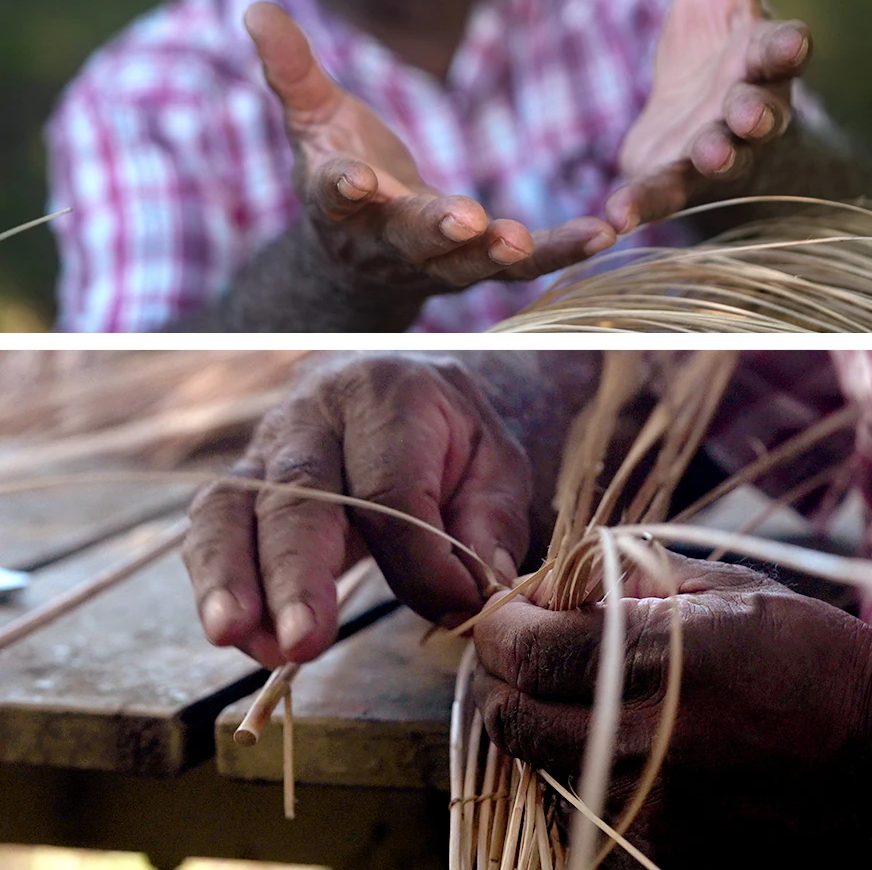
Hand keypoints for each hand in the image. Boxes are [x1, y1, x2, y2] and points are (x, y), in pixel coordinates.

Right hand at [184, 354, 537, 666]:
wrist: (412, 388)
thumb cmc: (457, 435)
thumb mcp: (499, 464)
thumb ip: (490, 526)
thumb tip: (473, 598)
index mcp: (390, 395)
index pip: (390, 488)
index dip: (417, 559)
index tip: (450, 606)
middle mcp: (315, 412)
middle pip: (296, 494)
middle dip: (296, 575)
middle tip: (303, 642)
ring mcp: (266, 444)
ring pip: (229, 506)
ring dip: (229, 578)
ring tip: (234, 637)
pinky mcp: (240, 479)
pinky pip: (212, 528)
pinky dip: (218, 582)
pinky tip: (240, 636)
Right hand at [245, 3, 617, 299]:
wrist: (358, 254)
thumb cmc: (340, 167)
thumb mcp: (313, 118)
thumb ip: (291, 70)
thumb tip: (255, 9)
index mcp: (338, 203)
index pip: (333, 196)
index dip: (342, 187)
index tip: (353, 179)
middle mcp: (385, 242)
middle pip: (410, 239)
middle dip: (436, 229)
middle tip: (467, 219)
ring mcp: (435, 263)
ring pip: (472, 265)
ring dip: (507, 253)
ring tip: (537, 237)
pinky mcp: (480, 268)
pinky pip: (523, 268)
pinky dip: (561, 252)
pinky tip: (601, 235)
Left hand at [474, 552, 871, 865]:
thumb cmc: (828, 669)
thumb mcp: (746, 594)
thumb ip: (641, 583)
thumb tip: (559, 586)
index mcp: (676, 661)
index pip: (533, 651)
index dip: (501, 628)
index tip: (505, 616)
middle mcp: (654, 741)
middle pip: (515, 721)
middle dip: (503, 682)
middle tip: (522, 659)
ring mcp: (654, 809)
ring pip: (547, 768)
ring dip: (548, 729)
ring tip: (592, 701)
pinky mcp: (662, 852)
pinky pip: (593, 808)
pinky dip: (594, 775)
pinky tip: (638, 749)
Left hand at [608, 0, 811, 231]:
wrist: (698, 133)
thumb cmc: (717, 56)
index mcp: (761, 58)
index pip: (784, 50)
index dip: (787, 48)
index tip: (791, 44)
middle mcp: (750, 109)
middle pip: (763, 110)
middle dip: (757, 112)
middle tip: (748, 113)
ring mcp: (718, 151)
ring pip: (724, 158)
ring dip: (716, 158)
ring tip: (708, 156)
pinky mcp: (677, 180)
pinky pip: (664, 194)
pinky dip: (643, 205)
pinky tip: (616, 218)